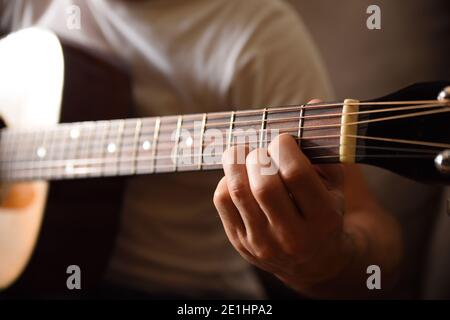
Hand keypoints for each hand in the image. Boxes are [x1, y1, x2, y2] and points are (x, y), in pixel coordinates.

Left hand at [213, 133, 354, 292]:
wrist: (313, 262)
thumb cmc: (324, 214)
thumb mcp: (334, 186)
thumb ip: (324, 147)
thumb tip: (313, 104)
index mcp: (322, 219)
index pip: (295, 173)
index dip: (284, 146)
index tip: (283, 139)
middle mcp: (292, 237)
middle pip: (263, 184)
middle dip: (259, 155)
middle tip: (263, 149)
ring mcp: (262, 243)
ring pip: (237, 191)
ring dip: (237, 161)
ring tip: (246, 153)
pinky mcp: (240, 242)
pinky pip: (223, 200)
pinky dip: (227, 180)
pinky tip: (240, 177)